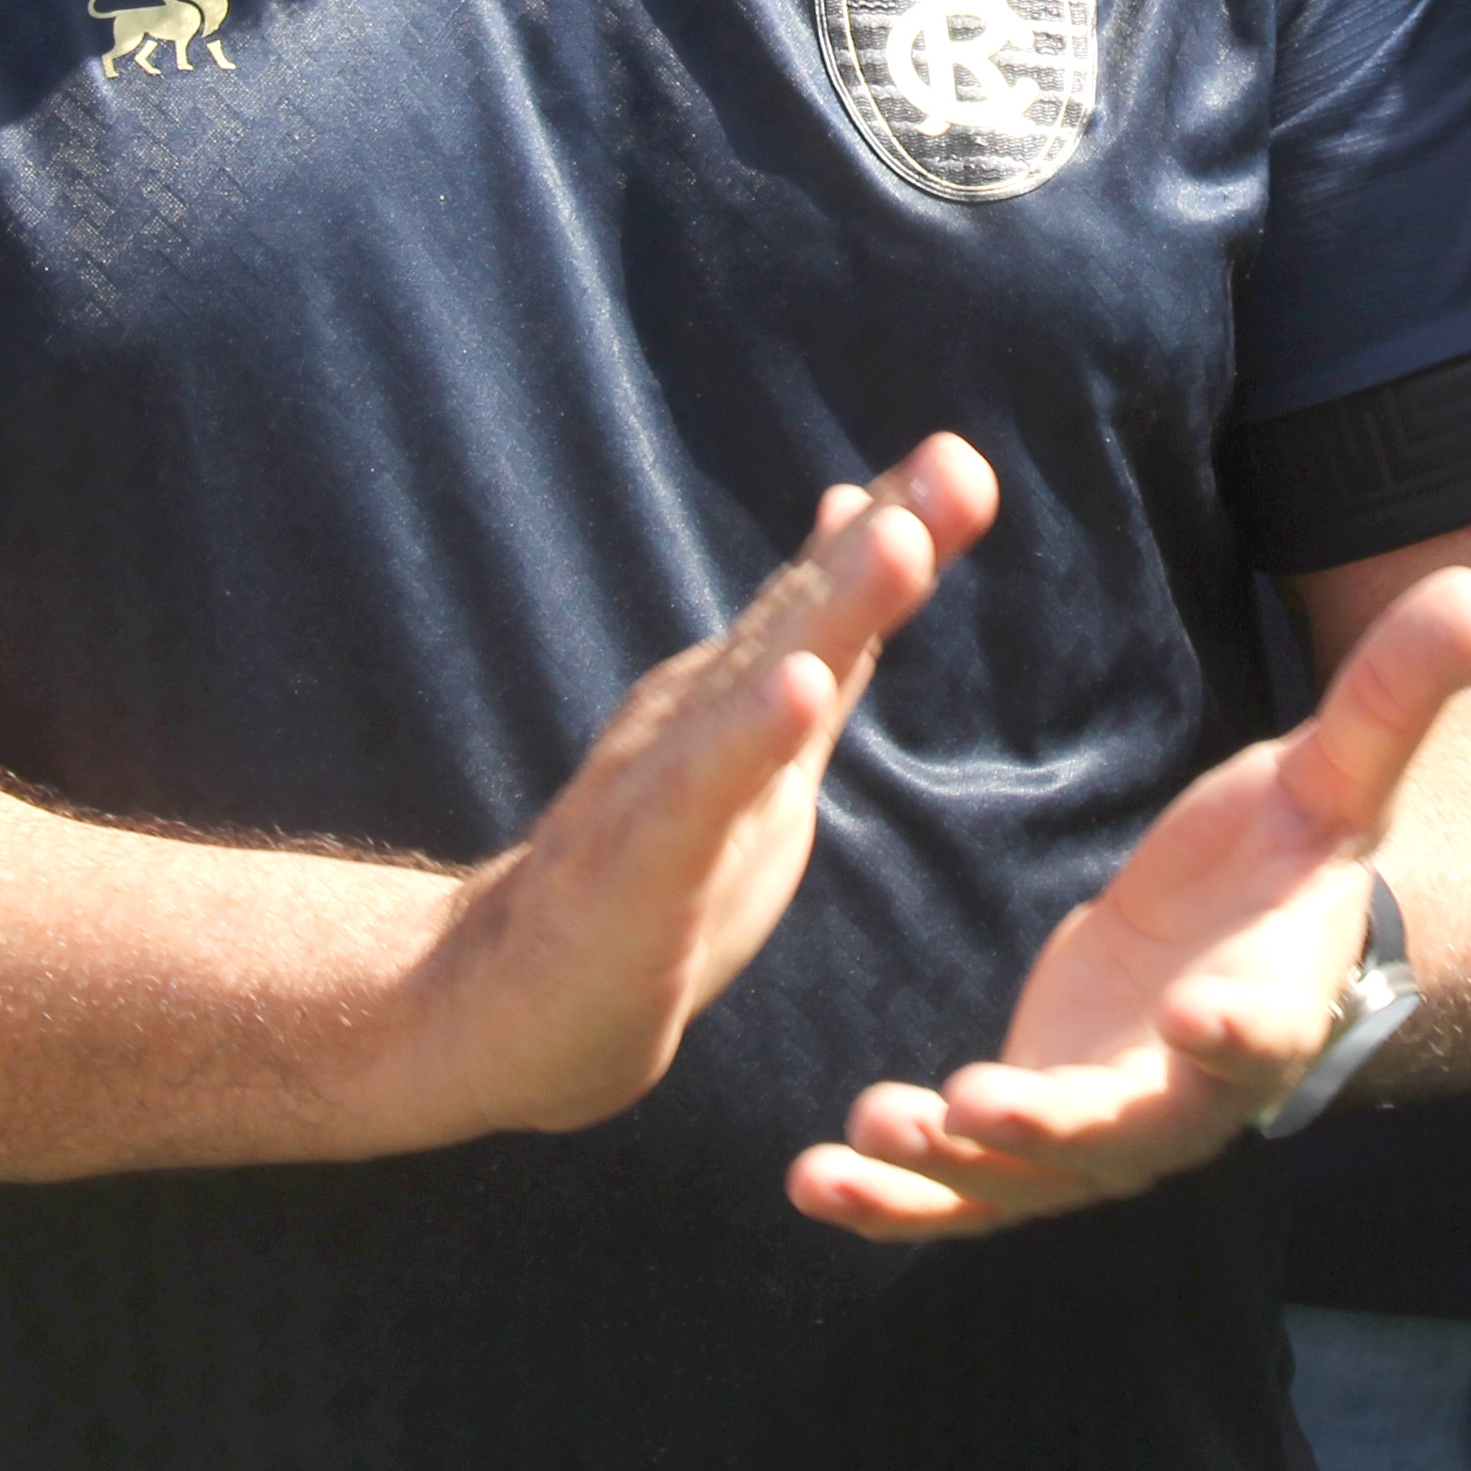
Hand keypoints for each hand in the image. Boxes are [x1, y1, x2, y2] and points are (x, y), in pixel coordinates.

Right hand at [426, 437, 996, 1136]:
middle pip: (799, 620)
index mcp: (729, 699)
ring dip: (830, 614)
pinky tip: (797, 696)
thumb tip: (876, 516)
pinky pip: (693, 802)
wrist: (505, 1012)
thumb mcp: (758, 751)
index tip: (965, 458)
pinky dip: (744, 744)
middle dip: (884, 542)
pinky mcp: (632, 876)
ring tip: (900, 543)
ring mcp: (655, 789)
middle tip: (961, 467)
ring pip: (752, 690)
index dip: (898, 527)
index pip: (821, 600)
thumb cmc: (652, 882)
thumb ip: (816, 641)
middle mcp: (692, 720)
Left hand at [789, 564, 1470, 1237]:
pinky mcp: (1030, 1148)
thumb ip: (1389, 701)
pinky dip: (891, 1199)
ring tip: (870, 1136)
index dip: (1235, 1030)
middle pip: (1128, 1133)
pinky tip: (811, 1180)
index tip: (1199, 1017)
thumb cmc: (1286, 859)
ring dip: (947, 1169)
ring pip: (1024, 1178)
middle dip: (1053, 1127)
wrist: (1238, 943)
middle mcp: (1186, 1098)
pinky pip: (959, 1194)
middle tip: (980, 1105)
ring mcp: (1102, 1138)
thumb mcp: (1334, 777)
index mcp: (1268, 1007)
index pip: (1263, 1030)